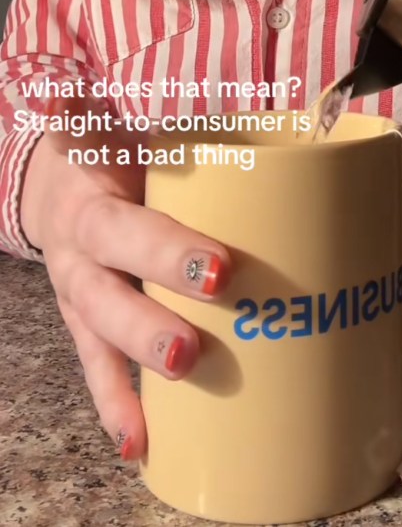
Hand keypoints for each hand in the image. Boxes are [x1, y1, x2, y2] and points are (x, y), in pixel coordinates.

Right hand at [20, 96, 230, 462]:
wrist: (53, 179)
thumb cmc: (104, 150)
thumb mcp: (99, 123)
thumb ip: (83, 105)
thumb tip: (49, 89)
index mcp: (91, 202)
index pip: (129, 228)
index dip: (169, 251)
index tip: (221, 269)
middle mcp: (81, 256)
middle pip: (113, 295)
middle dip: (154, 323)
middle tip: (197, 348)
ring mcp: (81, 296)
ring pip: (102, 338)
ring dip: (137, 368)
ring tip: (181, 387)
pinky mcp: (86, 324)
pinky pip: (96, 370)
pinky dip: (116, 406)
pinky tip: (140, 444)